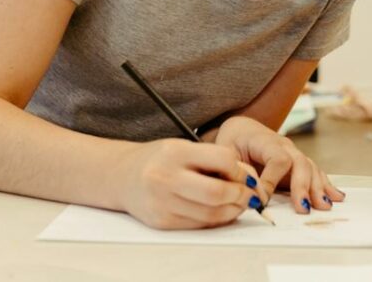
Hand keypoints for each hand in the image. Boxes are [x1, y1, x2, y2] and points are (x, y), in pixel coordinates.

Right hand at [116, 138, 261, 229]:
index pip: (222, 160)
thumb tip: (249, 178)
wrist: (122, 176)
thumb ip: (213, 159)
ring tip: (239, 204)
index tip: (244, 174)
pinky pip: (198, 225)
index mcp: (175, 152)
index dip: (240, 169)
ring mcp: (162, 202)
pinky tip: (221, 212)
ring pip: (210, 214)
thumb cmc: (160, 159)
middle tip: (249, 194)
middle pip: (216, 192)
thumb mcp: (183, 147)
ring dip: (233, 211)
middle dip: (240, 195)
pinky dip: (216, 220)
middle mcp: (166, 177)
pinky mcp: (161, 222)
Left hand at [215, 115, 344, 213]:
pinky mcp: (299, 164)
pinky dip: (326, 185)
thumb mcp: (226, 153)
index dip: (271, 180)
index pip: (277, 159)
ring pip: (310, 168)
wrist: (242, 130)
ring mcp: (294, 154)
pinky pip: (315, 173)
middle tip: (303, 208)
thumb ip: (235, 170)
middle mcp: (284, 145)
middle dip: (303, 186)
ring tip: (324, 206)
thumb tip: (247, 191)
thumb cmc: (233, 142)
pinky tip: (336, 196)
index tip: (261, 199)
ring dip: (318, 188)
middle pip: (300, 163)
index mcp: (265, 141)